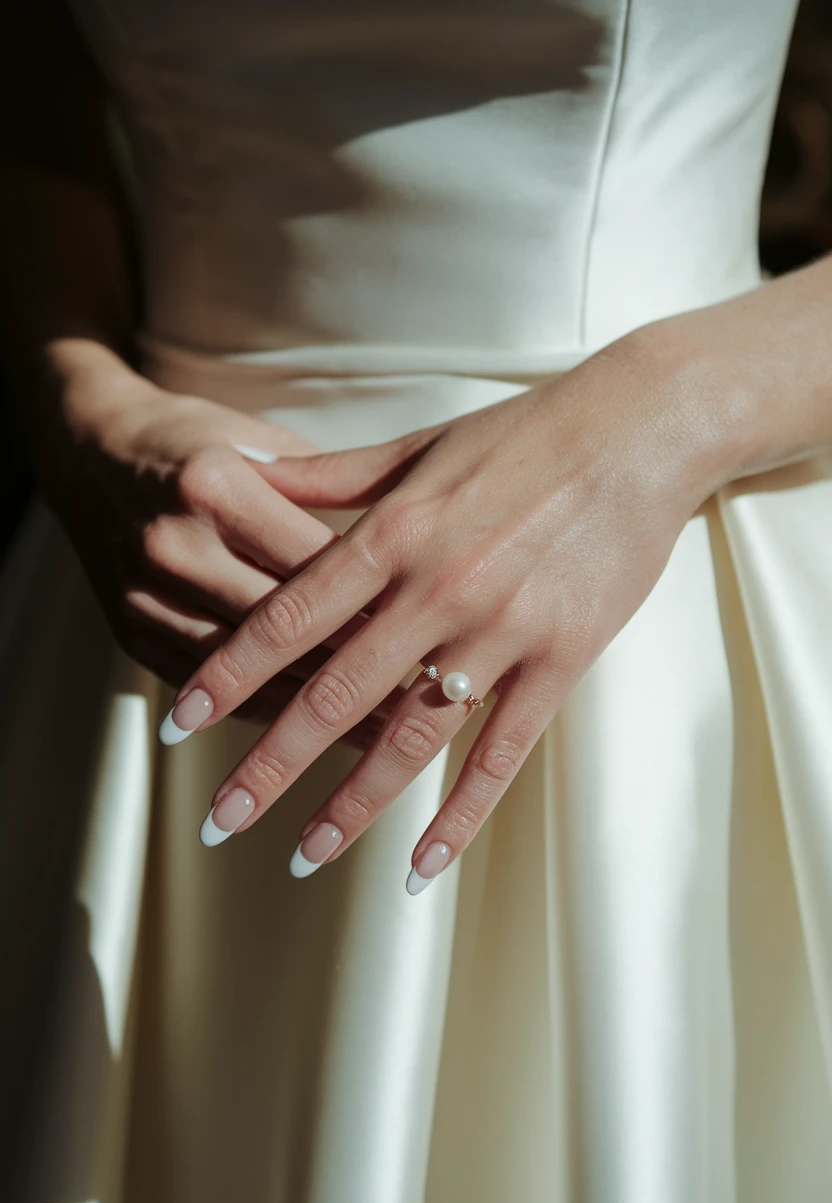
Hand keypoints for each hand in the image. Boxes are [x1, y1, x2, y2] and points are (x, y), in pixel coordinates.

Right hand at [34, 341, 397, 737]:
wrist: (91, 454)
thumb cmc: (197, 442)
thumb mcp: (258, 441)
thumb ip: (323, 490)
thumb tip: (402, 547)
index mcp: (217, 485)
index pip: (313, 562)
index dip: (377, 602)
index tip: (436, 633)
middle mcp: (176, 543)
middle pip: (283, 626)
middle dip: (359, 666)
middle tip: (428, 699)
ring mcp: (146, 595)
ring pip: (246, 673)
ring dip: (318, 713)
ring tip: (387, 740)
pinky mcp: (132, 633)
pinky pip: (212, 691)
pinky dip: (266, 716)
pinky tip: (317, 741)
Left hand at [158, 329, 728, 868]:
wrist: (642, 429)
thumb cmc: (524, 431)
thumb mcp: (416, 445)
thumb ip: (326, 474)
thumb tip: (244, 470)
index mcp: (394, 531)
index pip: (289, 617)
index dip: (228, 674)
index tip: (180, 726)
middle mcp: (438, 588)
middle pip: (336, 692)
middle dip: (270, 764)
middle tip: (221, 820)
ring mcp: (503, 631)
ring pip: (413, 737)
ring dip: (354, 805)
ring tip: (305, 857)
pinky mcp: (562, 660)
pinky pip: (504, 753)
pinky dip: (463, 815)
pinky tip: (423, 864)